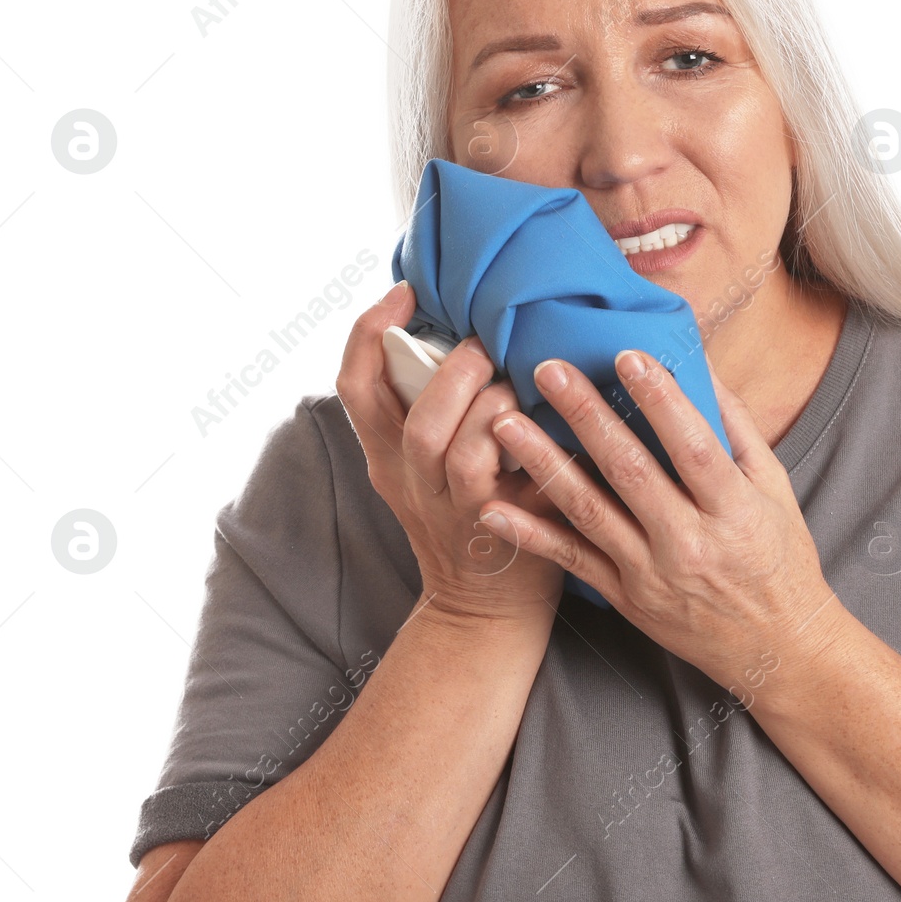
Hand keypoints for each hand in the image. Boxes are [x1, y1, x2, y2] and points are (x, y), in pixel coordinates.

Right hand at [335, 282, 564, 623]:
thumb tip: (475, 333)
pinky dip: (513, 431)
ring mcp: (447, 504)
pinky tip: (544, 417)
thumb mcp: (438, 468)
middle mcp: (408, 479)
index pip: (356, 385)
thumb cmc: (477, 516)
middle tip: (486, 344)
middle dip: (450, 368)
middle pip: (408, 412)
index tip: (402, 292)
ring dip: (484, 397)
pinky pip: (491, 468)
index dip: (369, 331)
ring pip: (443, 438)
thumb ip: (444, 410)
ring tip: (516, 382)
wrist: (489, 609)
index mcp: (388, 455)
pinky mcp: (490, 522)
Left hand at [476, 348, 840, 691]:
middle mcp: (689, 543)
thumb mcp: (776, 490)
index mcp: (734, 510)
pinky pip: (572, 561)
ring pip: (590, 512)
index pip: (694, 446)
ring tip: (507, 424)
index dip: (661, 400)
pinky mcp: (627, 599)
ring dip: (545, 464)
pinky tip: (495, 508)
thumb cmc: (779, 560)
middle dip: (586, 416)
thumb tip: (700, 370)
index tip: (628, 356)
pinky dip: (531, 536)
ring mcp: (652, 574)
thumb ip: (737, 429)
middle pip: (630, 471)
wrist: (774, 650)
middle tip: (548, 370)